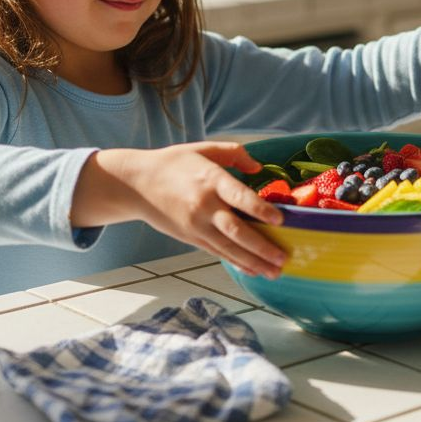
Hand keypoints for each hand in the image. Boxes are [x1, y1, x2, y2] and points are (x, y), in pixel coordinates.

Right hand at [76, 143, 287, 277]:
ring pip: (229, 248)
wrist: (137, 184)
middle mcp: (204, 205)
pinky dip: (237, 263)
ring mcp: (196, 224)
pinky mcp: (191, 237)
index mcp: (210, 179)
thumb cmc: (173, 163)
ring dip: (254, 261)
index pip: (239, 196)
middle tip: (283, 257)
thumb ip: (234, 153)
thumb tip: (258, 167)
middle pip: (236, 230)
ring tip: (275, 271)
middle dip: (262, 247)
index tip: (280, 220)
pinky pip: (218, 252)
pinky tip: (253, 269)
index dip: (260, 210)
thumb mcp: (203, 149)